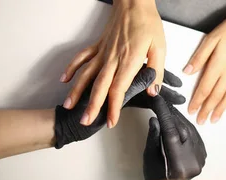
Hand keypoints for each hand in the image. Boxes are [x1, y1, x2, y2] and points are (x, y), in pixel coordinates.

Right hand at [61, 0, 165, 128]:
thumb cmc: (147, 23)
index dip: (114, 107)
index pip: (119, 88)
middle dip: (91, 106)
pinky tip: (65, 80)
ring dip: (77, 91)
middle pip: (99, 86)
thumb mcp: (160, 47)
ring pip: (86, 74)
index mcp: (129, 60)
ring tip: (69, 107)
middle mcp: (112, 58)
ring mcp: (103, 52)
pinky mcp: (98, 45)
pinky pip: (82, 58)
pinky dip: (72, 69)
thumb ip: (156, 71)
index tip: (111, 121)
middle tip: (85, 121)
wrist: (134, 2)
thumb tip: (153, 90)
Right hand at [143, 96, 206, 179]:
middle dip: (172, 114)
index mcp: (178, 163)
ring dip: (179, 119)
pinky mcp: (203, 157)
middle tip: (163, 103)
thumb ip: (154, 138)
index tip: (158, 101)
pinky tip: (179, 121)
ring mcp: (200, 159)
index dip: (164, 114)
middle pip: (183, 129)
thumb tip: (156, 119)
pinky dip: (187, 127)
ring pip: (191, 131)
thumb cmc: (156, 177)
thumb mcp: (150, 158)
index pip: (171, 131)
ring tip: (169, 110)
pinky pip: (196, 137)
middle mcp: (193, 161)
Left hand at [183, 10, 225, 124]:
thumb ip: (199, 57)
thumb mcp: (211, 39)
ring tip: (214, 119)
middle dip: (207, 110)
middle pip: (216, 96)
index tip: (192, 110)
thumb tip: (188, 71)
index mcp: (218, 65)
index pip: (205, 88)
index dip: (198, 101)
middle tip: (201, 121)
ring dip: (220, 110)